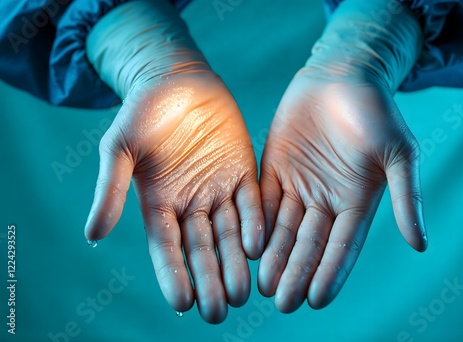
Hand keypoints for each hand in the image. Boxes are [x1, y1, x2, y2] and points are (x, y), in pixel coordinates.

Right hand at [84, 72, 264, 322]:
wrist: (177, 81)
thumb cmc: (143, 111)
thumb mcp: (119, 147)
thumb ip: (110, 189)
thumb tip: (92, 235)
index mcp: (160, 203)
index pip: (166, 248)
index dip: (174, 275)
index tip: (183, 304)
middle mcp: (191, 203)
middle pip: (201, 249)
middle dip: (209, 279)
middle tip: (218, 311)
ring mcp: (219, 189)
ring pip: (229, 233)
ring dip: (235, 262)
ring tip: (242, 293)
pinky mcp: (242, 172)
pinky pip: (251, 203)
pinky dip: (254, 224)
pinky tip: (258, 246)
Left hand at [257, 69, 426, 312]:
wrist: (342, 76)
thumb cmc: (376, 111)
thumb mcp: (398, 154)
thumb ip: (406, 197)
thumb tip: (421, 244)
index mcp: (356, 202)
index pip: (342, 246)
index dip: (330, 273)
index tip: (316, 300)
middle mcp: (325, 200)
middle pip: (309, 244)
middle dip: (296, 272)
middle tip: (282, 302)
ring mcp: (298, 185)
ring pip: (283, 228)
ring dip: (274, 256)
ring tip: (263, 284)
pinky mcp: (274, 168)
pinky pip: (264, 200)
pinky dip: (257, 223)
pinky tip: (250, 245)